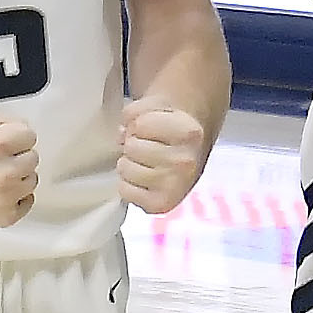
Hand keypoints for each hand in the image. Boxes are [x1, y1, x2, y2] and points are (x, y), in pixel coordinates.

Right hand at [0, 113, 37, 226]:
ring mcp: (7, 196)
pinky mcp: (5, 216)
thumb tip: (24, 132)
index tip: (1, 143)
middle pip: (32, 158)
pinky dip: (17, 198)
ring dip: (18, 177)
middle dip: (17, 157)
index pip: (29, 135)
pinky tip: (0, 194)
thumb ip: (6, 122)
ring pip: (31, 180)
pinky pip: (27, 202)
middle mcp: (7, 171)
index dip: (15, 138)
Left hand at [116, 98, 208, 214]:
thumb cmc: (170, 127)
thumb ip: (134, 112)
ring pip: (125, 169)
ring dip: (130, 163)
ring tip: (146, 162)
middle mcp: (186, 161)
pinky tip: (144, 179)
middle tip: (150, 147)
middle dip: (135, 144)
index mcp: (189, 133)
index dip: (140, 124)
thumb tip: (121, 135)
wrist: (191, 152)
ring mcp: (175, 186)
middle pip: (131, 147)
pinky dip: (129, 184)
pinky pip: (124, 191)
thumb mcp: (157, 107)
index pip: (139, 124)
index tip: (154, 129)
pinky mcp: (161, 205)